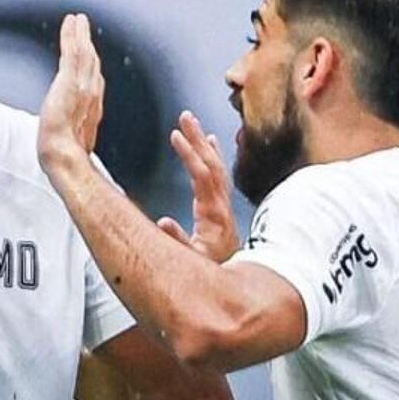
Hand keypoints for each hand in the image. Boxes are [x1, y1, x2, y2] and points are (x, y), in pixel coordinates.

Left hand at [38, 11, 108, 156]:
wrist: (63, 156)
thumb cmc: (64, 158)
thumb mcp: (72, 145)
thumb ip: (74, 138)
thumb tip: (69, 144)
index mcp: (91, 110)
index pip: (93, 82)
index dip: (92, 67)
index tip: (91, 56)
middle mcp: (90, 94)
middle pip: (91, 63)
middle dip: (88, 45)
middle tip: (84, 29)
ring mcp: (81, 85)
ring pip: (83, 53)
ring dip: (81, 34)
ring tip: (77, 20)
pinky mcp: (69, 79)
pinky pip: (72, 51)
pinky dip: (72, 35)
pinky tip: (71, 22)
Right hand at [164, 112, 241, 257]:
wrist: (235, 282)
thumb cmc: (212, 271)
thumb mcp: (191, 262)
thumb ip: (177, 242)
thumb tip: (162, 222)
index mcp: (213, 215)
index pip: (202, 176)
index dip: (189, 154)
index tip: (175, 136)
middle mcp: (221, 205)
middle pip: (211, 164)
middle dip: (197, 139)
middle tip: (185, 117)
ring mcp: (223, 205)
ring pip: (216, 166)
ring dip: (203, 143)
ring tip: (193, 123)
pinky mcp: (221, 207)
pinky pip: (219, 174)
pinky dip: (213, 156)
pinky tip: (210, 144)